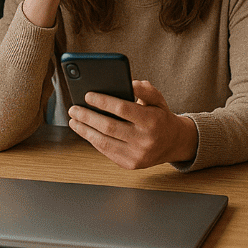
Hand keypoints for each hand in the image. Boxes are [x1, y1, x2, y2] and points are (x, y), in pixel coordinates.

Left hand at [67, 80, 197, 168]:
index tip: (88, 95)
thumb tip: (128, 82)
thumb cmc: (161, 117)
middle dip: (87, 116)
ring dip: (85, 130)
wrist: (173, 143)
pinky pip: (106, 151)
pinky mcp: (130, 164)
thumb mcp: (158, 99)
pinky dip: (93, 140)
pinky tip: (85, 131)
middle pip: (109, 126)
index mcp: (152, 121)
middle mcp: (145, 140)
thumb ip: (144, 89)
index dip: (103, 102)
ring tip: (74, 120)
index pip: (123, 109)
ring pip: (104, 142)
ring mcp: (137, 155)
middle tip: (74, 108)